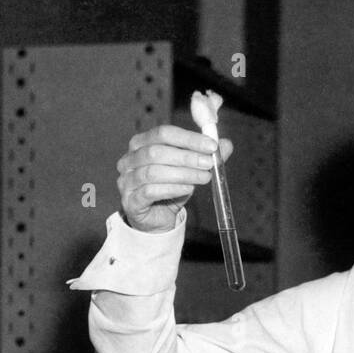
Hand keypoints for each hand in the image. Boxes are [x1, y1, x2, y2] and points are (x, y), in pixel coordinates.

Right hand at [115, 124, 232, 232]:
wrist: (157, 219)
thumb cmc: (170, 189)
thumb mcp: (189, 169)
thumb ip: (205, 156)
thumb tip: (226, 144)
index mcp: (141, 144)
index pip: (164, 133)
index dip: (189, 138)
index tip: (211, 145)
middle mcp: (129, 160)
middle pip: (157, 151)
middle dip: (187, 156)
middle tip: (209, 163)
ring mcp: (126, 181)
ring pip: (154, 172)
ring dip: (183, 173)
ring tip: (203, 178)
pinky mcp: (130, 201)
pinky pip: (150, 191)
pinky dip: (172, 189)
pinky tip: (188, 189)